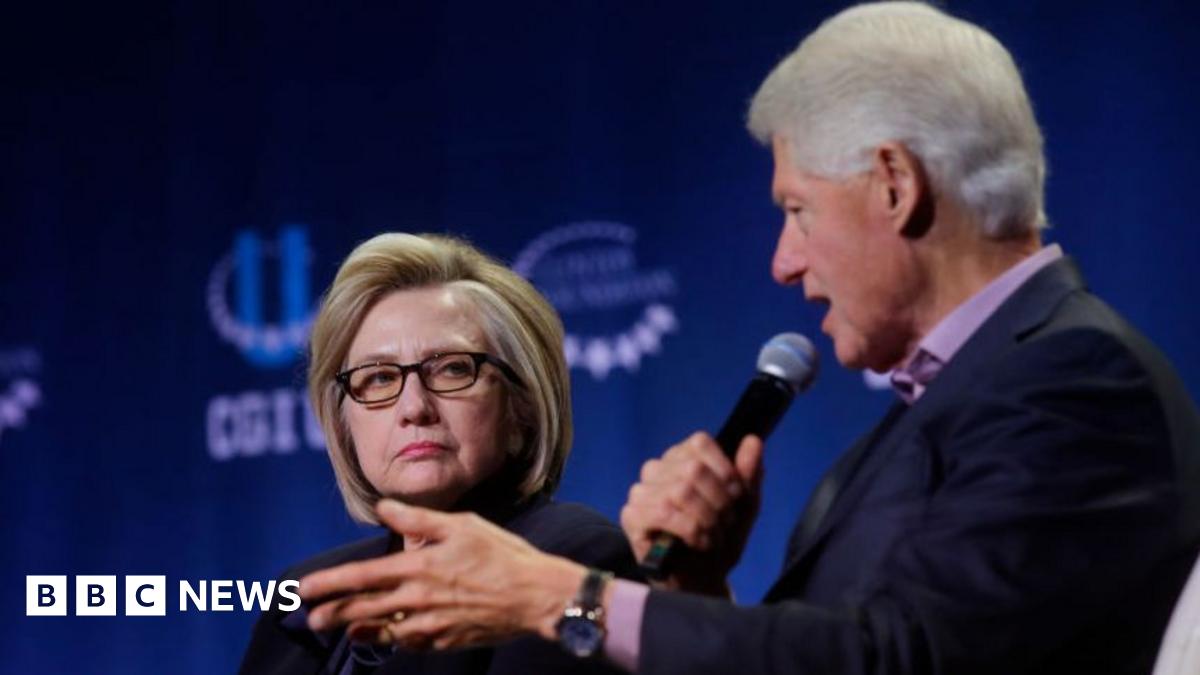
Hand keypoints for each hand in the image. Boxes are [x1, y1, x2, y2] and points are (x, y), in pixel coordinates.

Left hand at [299, 500, 586, 648]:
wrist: (536, 595)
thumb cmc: (501, 554)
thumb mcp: (460, 525)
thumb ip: (416, 519)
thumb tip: (383, 506)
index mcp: (418, 567)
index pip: (361, 577)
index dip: (329, 584)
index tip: (303, 589)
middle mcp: (418, 599)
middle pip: (363, 609)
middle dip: (332, 613)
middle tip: (309, 617)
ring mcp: (430, 625)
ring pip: (382, 630)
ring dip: (356, 629)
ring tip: (339, 629)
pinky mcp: (445, 641)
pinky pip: (409, 642)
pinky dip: (392, 639)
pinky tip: (382, 636)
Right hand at [620, 432, 762, 595]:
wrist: (704, 582)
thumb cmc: (720, 541)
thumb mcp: (744, 506)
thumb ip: (748, 474)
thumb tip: (753, 440)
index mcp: (680, 458)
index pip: (699, 442)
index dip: (724, 470)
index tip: (736, 497)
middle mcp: (656, 470)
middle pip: (693, 468)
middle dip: (719, 501)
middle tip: (724, 523)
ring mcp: (640, 493)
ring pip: (680, 490)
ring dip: (706, 518)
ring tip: (713, 536)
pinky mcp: (631, 517)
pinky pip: (663, 512)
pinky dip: (690, 529)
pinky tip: (697, 542)